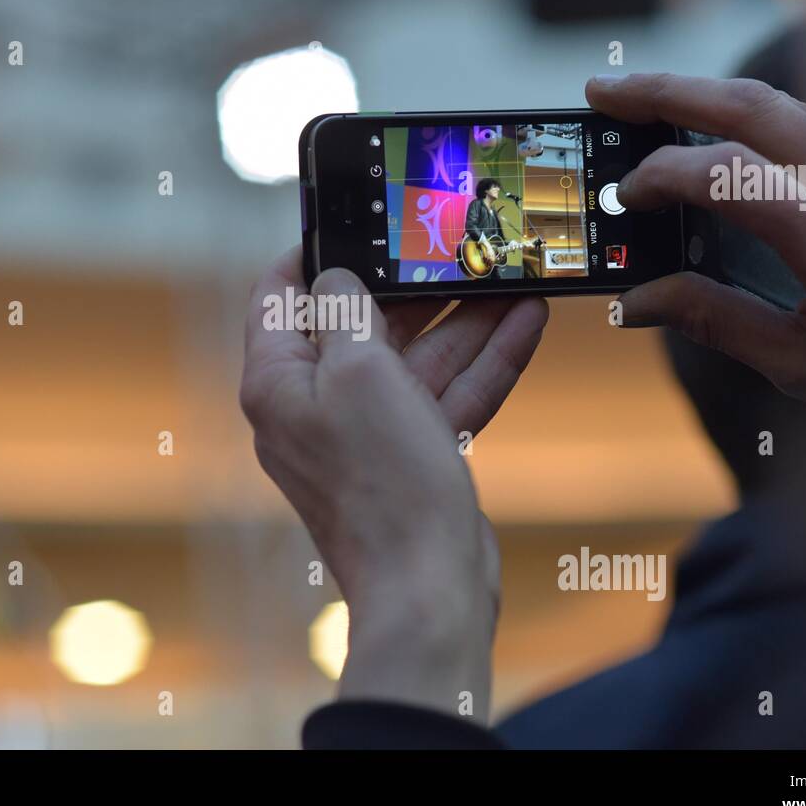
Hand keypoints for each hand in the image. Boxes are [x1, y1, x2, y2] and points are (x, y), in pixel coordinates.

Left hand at [240, 247, 547, 719]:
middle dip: (414, 285)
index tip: (358, 218)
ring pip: (415, 358)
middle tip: (457, 244)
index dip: (315, 251)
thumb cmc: (385, 482)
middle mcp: (314, 405)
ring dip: (464, 319)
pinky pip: (444, 395)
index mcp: (280, 382)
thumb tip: (337, 277)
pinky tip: (525, 325)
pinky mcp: (411, 456)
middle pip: (361, 323)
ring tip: (512, 275)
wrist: (429, 587)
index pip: (279, 295)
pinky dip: (482, 363)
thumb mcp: (361, 372)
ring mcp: (365, 434)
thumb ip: (346, 311)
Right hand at [587, 73, 805, 419]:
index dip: (660, 178)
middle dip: (665, 91)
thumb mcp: (804, 362)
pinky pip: (805, 115)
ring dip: (704, 90)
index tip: (626, 197)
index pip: (722, 174)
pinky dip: (747, 110)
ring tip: (643, 96)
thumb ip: (715, 321)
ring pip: (778, 98)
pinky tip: (713, 122)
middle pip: (747, 104)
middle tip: (602, 90)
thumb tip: (640, 300)